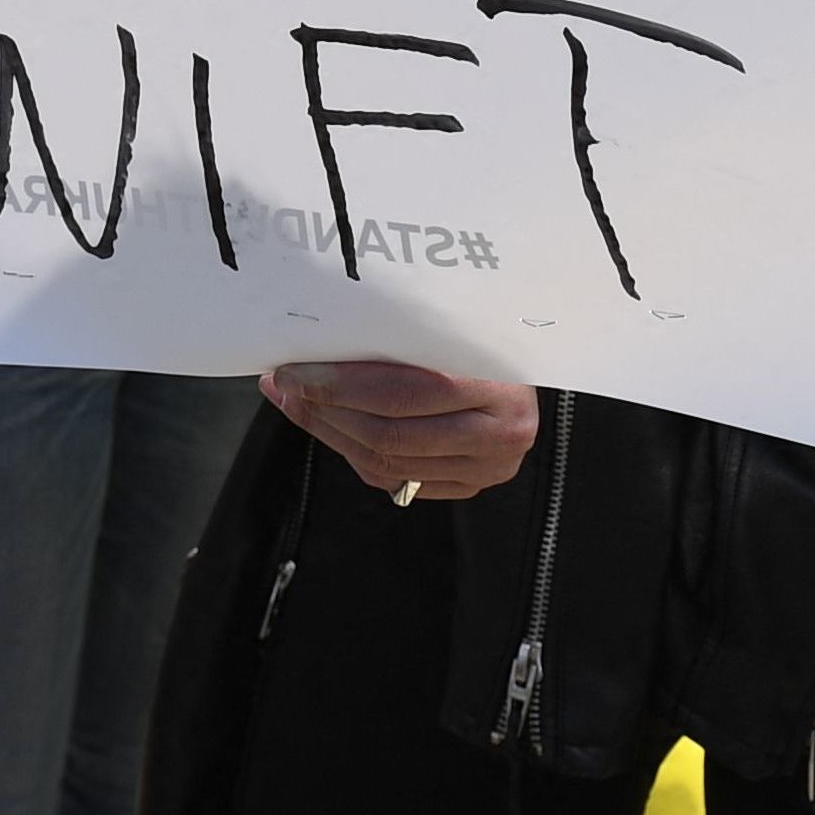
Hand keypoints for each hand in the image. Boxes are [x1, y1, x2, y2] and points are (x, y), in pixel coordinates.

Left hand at [265, 358, 538, 502]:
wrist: (528, 364)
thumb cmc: (483, 334)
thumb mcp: (454, 327)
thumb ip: (400, 338)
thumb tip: (315, 344)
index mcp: (501, 387)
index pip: (407, 392)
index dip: (342, 384)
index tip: (295, 368)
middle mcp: (501, 435)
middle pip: (391, 434)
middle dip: (327, 409)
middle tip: (286, 385)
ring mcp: (488, 469)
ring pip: (387, 462)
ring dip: (330, 432)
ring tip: (297, 402)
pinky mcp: (470, 486)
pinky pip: (394, 479)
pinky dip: (352, 453)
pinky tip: (328, 426)